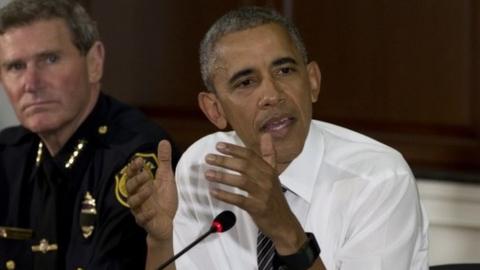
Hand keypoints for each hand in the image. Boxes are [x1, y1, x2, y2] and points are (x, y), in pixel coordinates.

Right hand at [126, 140, 176, 243]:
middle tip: (146, 174)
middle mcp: (137, 196)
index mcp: (141, 186)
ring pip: (133, 203)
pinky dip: (146, 214)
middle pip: (129, 188)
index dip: (133, 168)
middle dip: (136, 180)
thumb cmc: (164, 199)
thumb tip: (163, 141)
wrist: (166, 222)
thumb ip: (163, 161)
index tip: (139, 160)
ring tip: (150, 189)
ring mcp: (140, 209)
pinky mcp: (144, 221)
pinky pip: (141, 219)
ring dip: (140, 195)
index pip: (132, 175)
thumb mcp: (166, 178)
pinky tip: (153, 211)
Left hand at [204, 133, 304, 252]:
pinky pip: (239, 199)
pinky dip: (225, 195)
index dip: (234, 149)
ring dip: (222, 176)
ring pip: (241, 181)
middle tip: (208, 158)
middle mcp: (266, 180)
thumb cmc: (274, 197)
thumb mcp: (273, 174)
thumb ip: (268, 155)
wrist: (283, 222)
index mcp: (269, 170)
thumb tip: (266, 135)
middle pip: (244, 166)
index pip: (250, 155)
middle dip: (224, 161)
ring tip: (207, 173)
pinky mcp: (257, 207)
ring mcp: (262, 194)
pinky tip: (213, 192)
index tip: (219, 146)